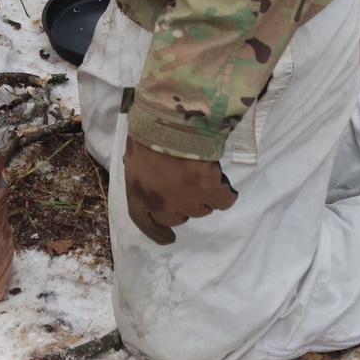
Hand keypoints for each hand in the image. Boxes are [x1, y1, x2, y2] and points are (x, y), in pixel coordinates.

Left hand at [123, 136, 237, 245]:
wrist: (168, 121)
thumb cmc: (145, 133)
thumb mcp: (134, 157)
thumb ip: (143, 175)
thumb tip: (153, 178)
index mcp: (139, 194)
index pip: (145, 223)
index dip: (157, 233)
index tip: (169, 238)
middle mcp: (163, 205)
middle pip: (178, 217)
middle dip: (181, 204)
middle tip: (184, 182)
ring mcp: (188, 200)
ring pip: (201, 209)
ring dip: (202, 196)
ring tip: (200, 173)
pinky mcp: (210, 191)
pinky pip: (223, 200)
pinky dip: (225, 193)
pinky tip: (223, 184)